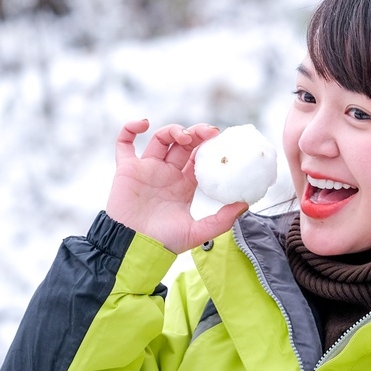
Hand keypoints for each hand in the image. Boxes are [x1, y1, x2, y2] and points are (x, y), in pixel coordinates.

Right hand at [106, 119, 247, 252]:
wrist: (134, 247)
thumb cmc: (163, 242)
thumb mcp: (198, 232)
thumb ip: (221, 220)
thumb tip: (245, 205)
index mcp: (183, 185)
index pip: (197, 157)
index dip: (207, 145)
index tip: (219, 138)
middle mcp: (166, 174)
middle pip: (182, 144)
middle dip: (195, 134)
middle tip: (207, 132)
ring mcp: (146, 169)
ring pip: (160, 139)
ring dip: (173, 130)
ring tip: (183, 136)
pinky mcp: (126, 169)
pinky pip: (124, 143)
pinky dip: (131, 128)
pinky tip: (143, 124)